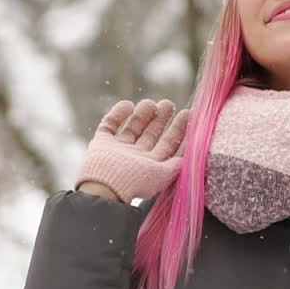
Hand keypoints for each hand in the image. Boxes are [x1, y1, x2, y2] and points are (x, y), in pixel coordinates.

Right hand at [75, 99, 189, 203]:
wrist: (105, 185)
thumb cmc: (134, 182)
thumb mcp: (161, 175)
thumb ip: (175, 165)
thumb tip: (188, 157)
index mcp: (150, 166)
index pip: (167, 145)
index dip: (178, 130)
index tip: (187, 113)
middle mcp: (134, 157)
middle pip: (150, 134)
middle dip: (161, 119)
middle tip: (169, 104)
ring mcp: (117, 149)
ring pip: (132, 127)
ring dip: (142, 114)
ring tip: (150, 102)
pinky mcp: (101, 143)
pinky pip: (109, 125)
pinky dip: (117, 114)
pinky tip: (127, 104)